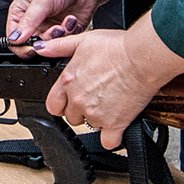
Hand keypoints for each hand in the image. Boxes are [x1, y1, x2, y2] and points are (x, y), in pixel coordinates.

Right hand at [6, 0, 121, 43]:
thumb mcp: (42, 0)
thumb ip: (28, 21)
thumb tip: (15, 38)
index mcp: (21, 12)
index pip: (13, 36)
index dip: (21, 45)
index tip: (32, 47)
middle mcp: (33, 21)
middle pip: (32, 44)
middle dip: (45, 39)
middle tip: (54, 30)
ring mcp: (49, 27)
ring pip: (49, 45)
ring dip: (59, 35)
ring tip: (65, 22)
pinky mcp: (64, 31)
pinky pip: (64, 43)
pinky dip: (69, 34)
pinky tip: (72, 21)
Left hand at [32, 16, 183, 149]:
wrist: (142, 58)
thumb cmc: (117, 48)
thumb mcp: (83, 41)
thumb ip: (59, 47)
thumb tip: (41, 49)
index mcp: (68, 82)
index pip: (53, 105)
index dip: (62, 103)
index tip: (72, 100)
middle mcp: (78, 100)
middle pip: (72, 117)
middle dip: (82, 111)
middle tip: (97, 98)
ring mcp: (95, 114)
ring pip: (90, 126)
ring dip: (99, 120)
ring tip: (112, 103)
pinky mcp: (114, 124)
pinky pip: (108, 141)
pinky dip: (112, 137)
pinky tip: (117, 126)